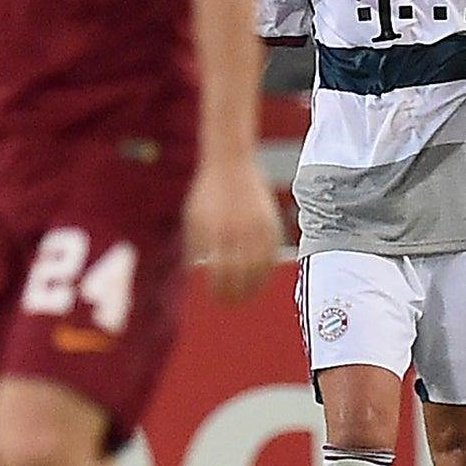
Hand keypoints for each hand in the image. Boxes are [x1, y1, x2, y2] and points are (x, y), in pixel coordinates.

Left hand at [183, 155, 279, 303]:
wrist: (231, 163)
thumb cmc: (207, 192)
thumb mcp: (192, 220)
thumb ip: (194, 249)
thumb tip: (196, 276)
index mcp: (215, 234)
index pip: (219, 275)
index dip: (219, 291)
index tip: (216, 298)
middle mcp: (238, 234)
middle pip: (242, 276)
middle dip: (237, 294)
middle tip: (232, 302)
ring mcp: (257, 229)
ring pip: (260, 268)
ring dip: (255, 286)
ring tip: (248, 295)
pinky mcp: (272, 223)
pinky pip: (273, 254)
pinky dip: (268, 269)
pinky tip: (261, 276)